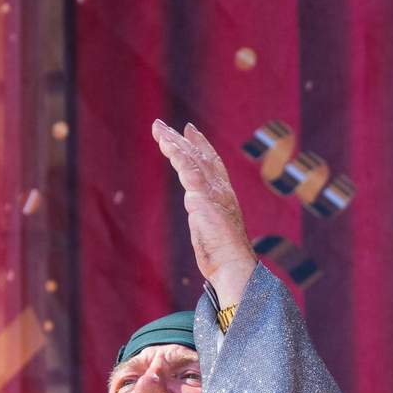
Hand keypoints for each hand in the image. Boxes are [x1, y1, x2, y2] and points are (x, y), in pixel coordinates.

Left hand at [151, 120, 256, 304]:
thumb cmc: (225, 257)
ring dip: (173, 142)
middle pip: (200, 156)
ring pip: (192, 159)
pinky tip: (167, 145)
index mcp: (225, 196)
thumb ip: (207, 218)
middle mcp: (221, 189)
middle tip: (161, 125)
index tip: (188, 130)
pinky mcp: (204, 199)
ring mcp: (213, 193)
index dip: (201, 145)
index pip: (213, 163)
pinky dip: (178, 156)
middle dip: (180, 139)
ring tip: (158, 130)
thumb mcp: (215, 232)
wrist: (234, 266)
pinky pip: (188, 171)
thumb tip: (201, 217)